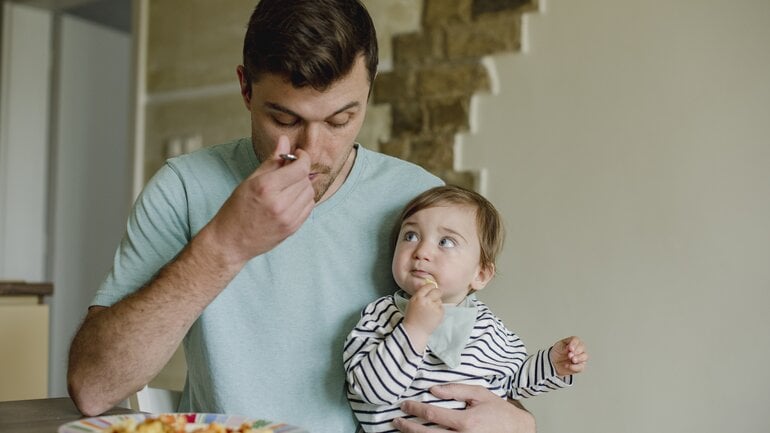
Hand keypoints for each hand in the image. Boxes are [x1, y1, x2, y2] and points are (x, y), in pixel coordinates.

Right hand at [202, 135, 314, 266]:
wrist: (231, 241)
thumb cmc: (236, 209)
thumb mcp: (250, 181)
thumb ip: (271, 161)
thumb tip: (284, 140)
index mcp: (266, 187)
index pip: (300, 167)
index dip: (303, 158)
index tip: (298, 155)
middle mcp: (279, 203)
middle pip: (306, 179)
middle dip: (300, 172)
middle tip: (289, 171)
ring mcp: (288, 218)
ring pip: (310, 193)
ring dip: (303, 186)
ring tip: (288, 186)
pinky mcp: (293, 228)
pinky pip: (309, 208)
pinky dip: (304, 200)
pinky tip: (290, 199)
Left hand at [394, 384, 535, 432]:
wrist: (516, 430)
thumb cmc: (498, 411)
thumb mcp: (479, 394)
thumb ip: (456, 390)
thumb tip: (433, 389)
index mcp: (466, 421)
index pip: (432, 414)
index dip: (415, 409)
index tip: (404, 405)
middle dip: (408, 427)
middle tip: (395, 420)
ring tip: (402, 431)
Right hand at [402, 282, 443, 351]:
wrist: (415, 330)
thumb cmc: (412, 317)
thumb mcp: (412, 302)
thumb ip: (420, 294)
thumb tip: (429, 285)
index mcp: (418, 297)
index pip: (428, 286)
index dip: (430, 287)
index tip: (431, 289)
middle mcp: (426, 301)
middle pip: (437, 291)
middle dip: (436, 293)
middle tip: (434, 298)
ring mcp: (434, 307)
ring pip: (439, 300)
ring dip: (436, 303)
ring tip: (430, 311)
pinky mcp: (439, 313)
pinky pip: (441, 307)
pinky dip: (438, 310)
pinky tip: (432, 315)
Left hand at [550, 336, 587, 375]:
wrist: (555, 362)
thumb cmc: (558, 352)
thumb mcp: (558, 347)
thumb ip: (564, 347)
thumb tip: (569, 348)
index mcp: (573, 341)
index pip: (576, 340)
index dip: (574, 344)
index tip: (570, 348)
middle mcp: (579, 348)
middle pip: (582, 347)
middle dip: (577, 351)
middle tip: (570, 355)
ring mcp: (581, 357)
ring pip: (585, 356)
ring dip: (579, 358)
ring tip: (572, 360)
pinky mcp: (580, 366)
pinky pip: (581, 367)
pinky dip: (575, 367)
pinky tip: (569, 366)